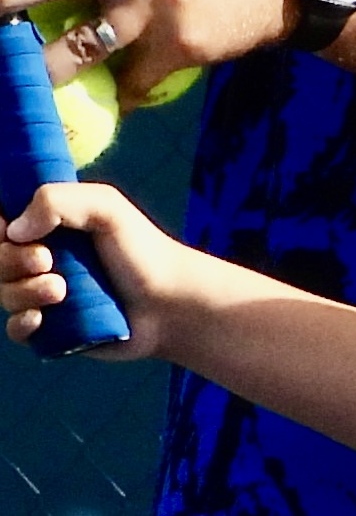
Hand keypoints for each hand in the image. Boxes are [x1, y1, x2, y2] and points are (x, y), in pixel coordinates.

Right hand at [0, 182, 190, 358]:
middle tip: (47, 260)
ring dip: (23, 292)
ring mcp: (44, 292)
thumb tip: (13, 230)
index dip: (2, 226)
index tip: (10, 229)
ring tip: (61, 291)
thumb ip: (58, 201)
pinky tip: (42, 319)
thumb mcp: (105, 208)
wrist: (166, 305)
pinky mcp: (50, 328)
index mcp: (54, 221)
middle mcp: (44, 255)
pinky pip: (15, 329)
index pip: (6, 220)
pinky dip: (22, 323)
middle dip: (11, 260)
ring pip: (5, 292)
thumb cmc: (141, 250)